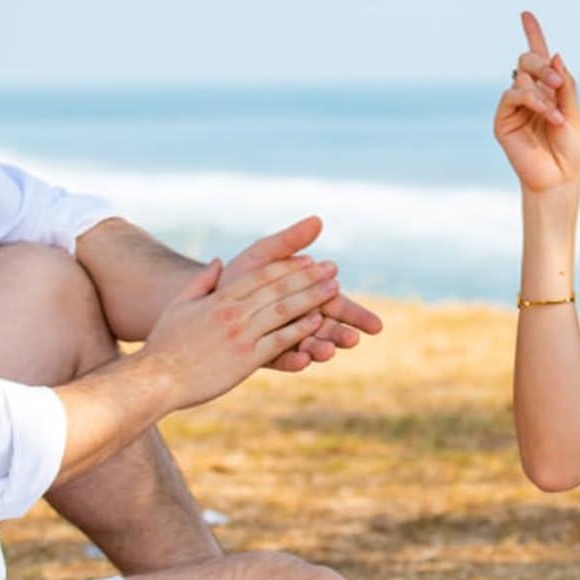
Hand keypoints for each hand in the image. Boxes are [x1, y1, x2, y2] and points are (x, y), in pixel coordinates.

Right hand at [143, 255, 339, 406]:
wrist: (156, 378)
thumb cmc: (165, 344)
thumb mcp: (180, 305)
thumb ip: (202, 282)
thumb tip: (219, 263)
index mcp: (220, 298)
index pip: (261, 276)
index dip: (288, 266)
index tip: (309, 260)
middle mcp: (233, 312)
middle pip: (278, 288)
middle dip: (308, 277)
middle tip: (333, 268)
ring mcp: (241, 335)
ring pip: (284, 311)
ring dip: (312, 298)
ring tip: (335, 290)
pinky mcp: (246, 358)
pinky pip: (279, 340)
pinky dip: (300, 330)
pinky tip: (319, 323)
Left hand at [219, 216, 381, 371]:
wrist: (203, 296)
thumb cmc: (240, 274)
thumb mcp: (265, 255)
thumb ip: (291, 241)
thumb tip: (317, 220)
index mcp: (307, 298)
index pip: (339, 308)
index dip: (358, 317)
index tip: (376, 326)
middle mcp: (300, 321)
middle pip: (328, 330)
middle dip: (341, 336)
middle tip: (353, 340)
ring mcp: (283, 338)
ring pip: (308, 346)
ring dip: (320, 348)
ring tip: (326, 351)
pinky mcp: (263, 354)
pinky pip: (281, 359)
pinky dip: (292, 360)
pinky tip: (301, 359)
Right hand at [494, 11, 579, 193]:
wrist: (560, 179)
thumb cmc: (568, 151)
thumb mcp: (573, 113)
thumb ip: (566, 85)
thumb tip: (556, 55)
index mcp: (546, 92)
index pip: (538, 58)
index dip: (532, 35)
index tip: (526, 14)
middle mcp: (528, 96)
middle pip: (527, 61)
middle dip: (542, 65)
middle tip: (557, 82)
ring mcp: (513, 107)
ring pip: (520, 76)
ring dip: (542, 90)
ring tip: (557, 113)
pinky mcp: (503, 120)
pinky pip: (512, 95)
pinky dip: (532, 100)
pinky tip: (548, 115)